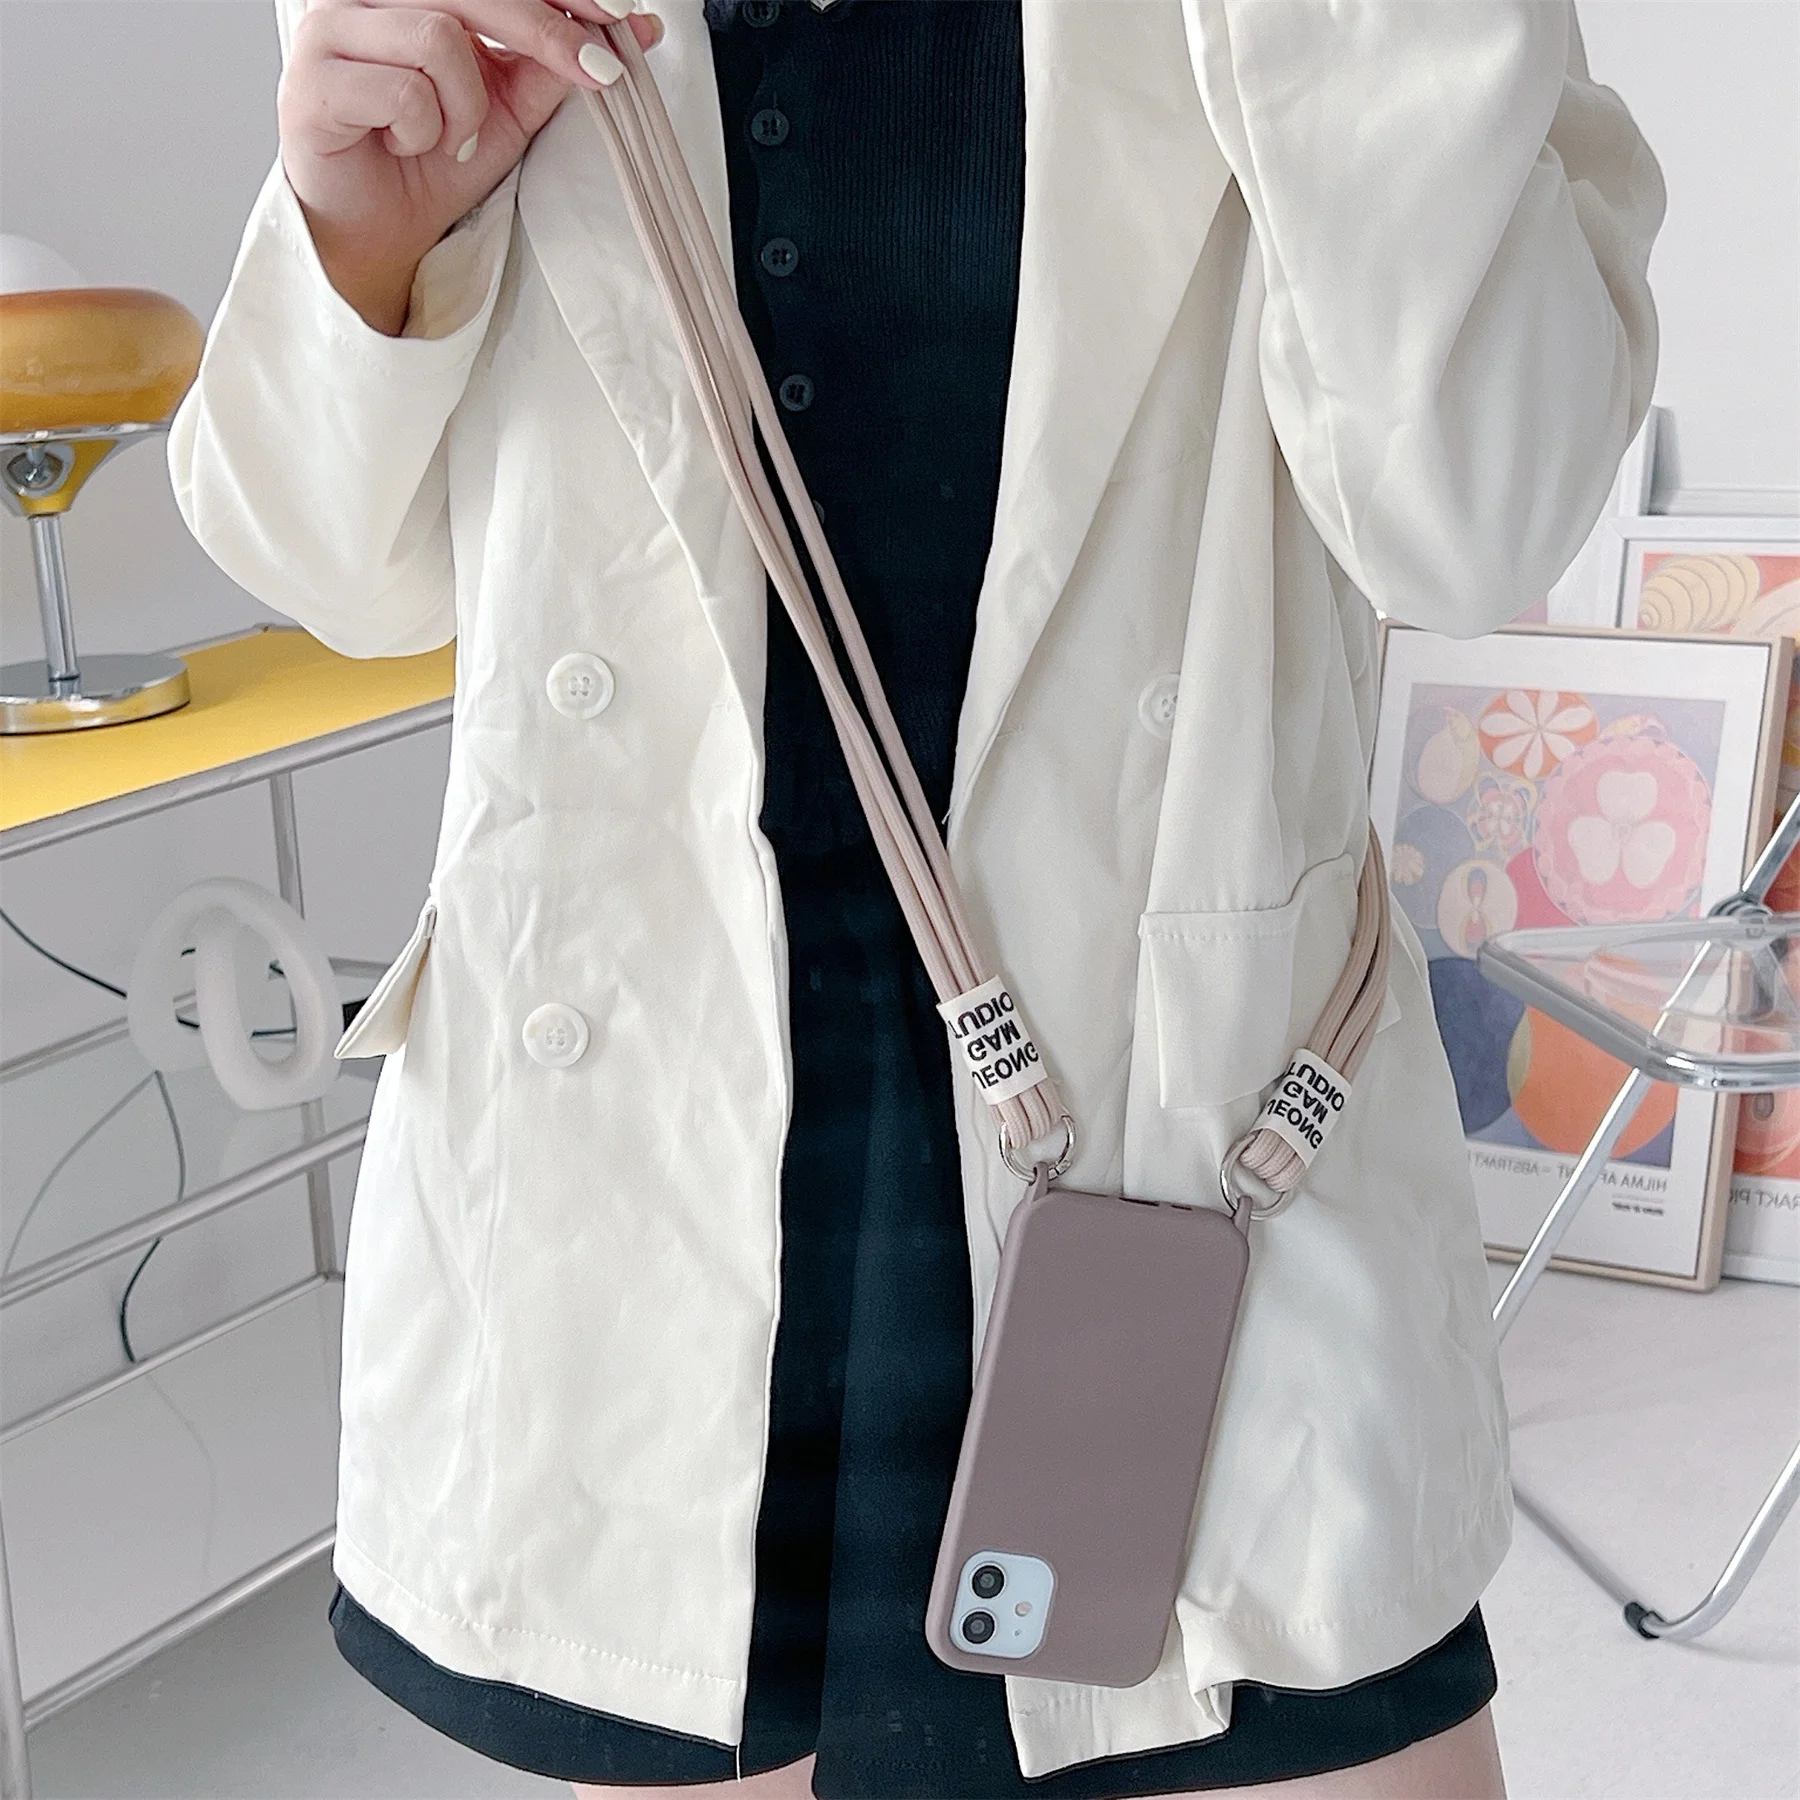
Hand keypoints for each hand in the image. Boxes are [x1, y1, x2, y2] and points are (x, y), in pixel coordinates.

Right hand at [279, 0, 661, 332]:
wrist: (376, 232)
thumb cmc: (432, 163)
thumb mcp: (510, 110)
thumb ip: (553, 65)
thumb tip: (633, 28)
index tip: (622, 14)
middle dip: (543, 29)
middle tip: (594, 71)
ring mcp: (330, 30)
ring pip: (438, 37)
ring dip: (467, 105)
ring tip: (451, 139)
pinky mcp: (311, 80)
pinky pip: (403, 90)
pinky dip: (423, 130)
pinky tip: (403, 145)